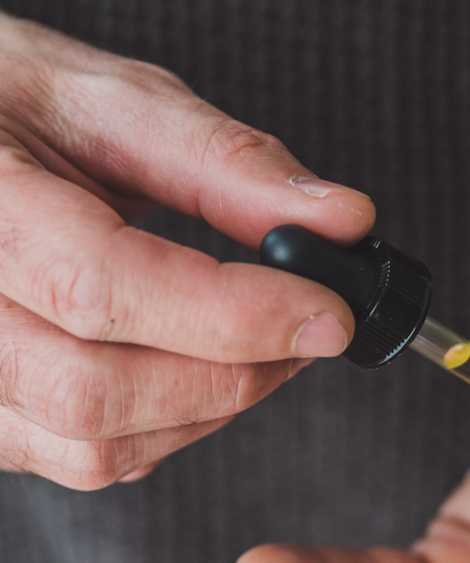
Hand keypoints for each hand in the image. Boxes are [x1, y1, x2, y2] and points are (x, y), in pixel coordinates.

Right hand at [0, 12, 374, 487]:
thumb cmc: (12, 107)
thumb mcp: (112, 102)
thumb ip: (227, 163)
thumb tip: (344, 219)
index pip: (99, 288)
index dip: (233, 315)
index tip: (328, 312)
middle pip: (96, 392)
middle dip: (235, 373)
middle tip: (308, 330)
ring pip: (95, 447)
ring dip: (211, 407)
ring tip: (260, 345)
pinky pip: (85, 460)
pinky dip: (169, 428)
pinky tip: (198, 370)